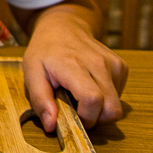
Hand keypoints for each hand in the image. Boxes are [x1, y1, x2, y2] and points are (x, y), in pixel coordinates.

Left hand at [22, 9, 127, 132]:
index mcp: (73, 65)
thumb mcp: (31, 73)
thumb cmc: (44, 52)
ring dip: (101, 109)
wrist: (63, 26)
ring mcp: (112, 63)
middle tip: (78, 110)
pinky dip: (107, 98)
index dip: (85, 117)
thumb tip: (51, 126)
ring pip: (118, 105)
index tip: (72, 116)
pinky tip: (91, 86)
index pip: (92, 100)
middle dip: (96, 119)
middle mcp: (97, 63)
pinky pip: (119, 95)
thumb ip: (40, 100)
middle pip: (112, 109)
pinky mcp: (121, 66)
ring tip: (81, 95)